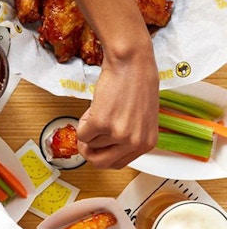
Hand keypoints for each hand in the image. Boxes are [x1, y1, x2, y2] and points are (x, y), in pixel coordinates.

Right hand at [76, 46, 158, 168]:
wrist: (131, 64)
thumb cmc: (137, 84)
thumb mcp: (141, 119)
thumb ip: (128, 137)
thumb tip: (104, 147)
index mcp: (146, 143)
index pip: (118, 164)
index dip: (102, 155)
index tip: (96, 148)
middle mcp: (134, 142)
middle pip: (100, 162)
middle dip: (88, 152)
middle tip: (84, 140)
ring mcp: (118, 134)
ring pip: (90, 144)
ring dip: (88, 129)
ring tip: (99, 110)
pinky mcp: (101, 123)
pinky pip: (81, 133)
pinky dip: (81, 122)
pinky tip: (93, 108)